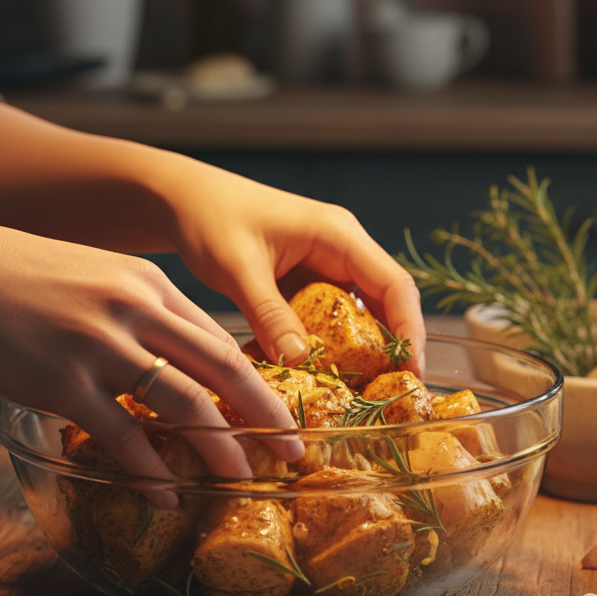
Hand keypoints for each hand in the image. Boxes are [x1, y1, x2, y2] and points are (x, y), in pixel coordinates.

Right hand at [0, 217, 301, 499]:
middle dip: (267, 413)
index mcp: (150, 284)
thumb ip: (144, 309)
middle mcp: (136, 310)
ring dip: (220, 446)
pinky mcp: (63, 381)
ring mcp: (101, 345)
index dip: (259, 378)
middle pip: (223, 367)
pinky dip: (150, 470)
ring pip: (184, 402)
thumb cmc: (27, 276)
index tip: (283, 409)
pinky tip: (166, 494)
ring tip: (242, 477)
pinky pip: (121, 435)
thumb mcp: (101, 276)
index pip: (220, 337)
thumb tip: (183, 354)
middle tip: (296, 449)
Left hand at [161, 165, 425, 375]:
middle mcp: (341, 248)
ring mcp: (326, 264)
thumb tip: (299, 360)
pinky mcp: (307, 281)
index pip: (393, 284)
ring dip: (363, 349)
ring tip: (364, 393)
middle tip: (394, 393)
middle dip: (393, 346)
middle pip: (386, 301)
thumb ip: (270, 314)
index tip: (411, 371)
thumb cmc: (212, 219)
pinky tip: (324, 374)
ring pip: (360, 312)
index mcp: (337, 234)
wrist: (185, 201)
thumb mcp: (238, 268)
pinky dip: (331, 345)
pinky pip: (331, 318)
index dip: (409, 329)